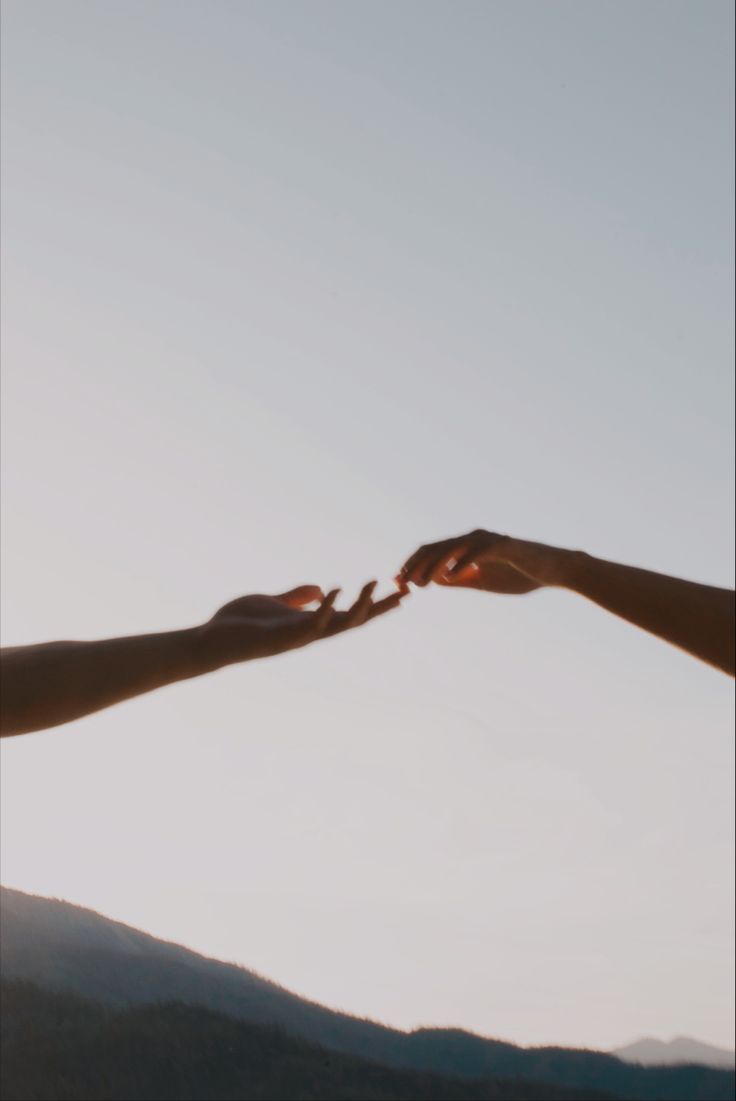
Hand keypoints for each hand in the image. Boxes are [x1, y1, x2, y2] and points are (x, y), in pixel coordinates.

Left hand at [198, 582, 406, 670]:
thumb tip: (320, 589)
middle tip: (404, 592)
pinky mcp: (280, 637)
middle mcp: (308, 633)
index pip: (349, 615)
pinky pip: (309, 624)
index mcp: (308, 624)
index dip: (375, 605)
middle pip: (353, 622)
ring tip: (372, 583)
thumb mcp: (272, 603)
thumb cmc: (237, 625)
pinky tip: (334, 590)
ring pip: (337, 625)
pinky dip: (324, 609)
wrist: (209, 642)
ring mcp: (296, 637)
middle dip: (378, 608)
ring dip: (356, 606)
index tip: (400, 593)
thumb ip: (296, 598)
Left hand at [398, 530, 563, 593]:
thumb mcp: (482, 581)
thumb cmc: (519, 575)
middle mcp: (473, 538)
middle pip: (436, 548)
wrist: (553, 571)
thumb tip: (433, 580)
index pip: (432, 553)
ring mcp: (487, 540)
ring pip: (452, 549)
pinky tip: (448, 577)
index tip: (397, 582)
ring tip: (419, 582)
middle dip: (415, 565)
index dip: (412, 565)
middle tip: (401, 582)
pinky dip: (462, 564)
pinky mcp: (503, 546)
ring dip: (433, 565)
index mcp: (467, 547)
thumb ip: (459, 579)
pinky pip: (477, 553)